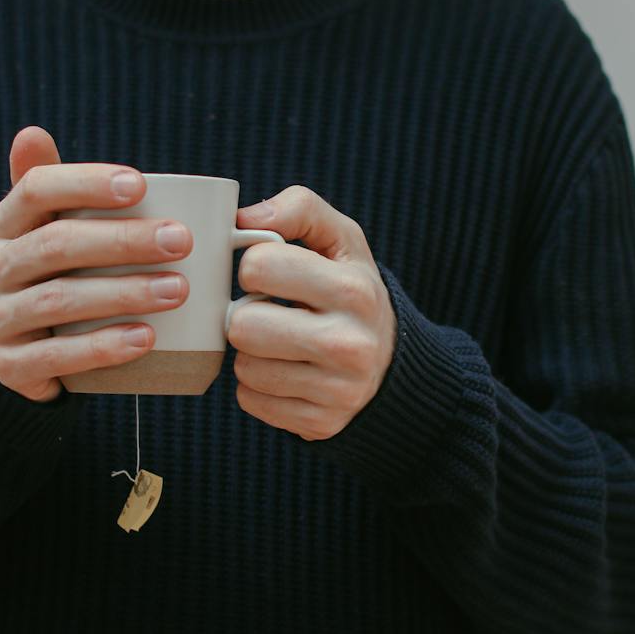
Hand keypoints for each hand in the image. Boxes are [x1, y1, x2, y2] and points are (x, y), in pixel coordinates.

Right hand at [0, 127, 192, 402]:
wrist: (22, 352)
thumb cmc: (53, 275)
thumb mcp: (48, 229)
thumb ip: (55, 187)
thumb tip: (32, 133)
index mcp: (2, 225)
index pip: (35, 189)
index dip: (86, 183)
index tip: (141, 185)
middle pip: (57, 245)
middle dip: (124, 241)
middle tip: (180, 241)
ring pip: (59, 301)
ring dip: (123, 293)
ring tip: (177, 290)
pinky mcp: (9, 366)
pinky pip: (56, 357)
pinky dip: (103, 347)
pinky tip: (145, 338)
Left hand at [228, 185, 396, 440]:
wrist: (392, 363)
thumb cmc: (351, 291)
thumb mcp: (342, 240)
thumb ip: (299, 209)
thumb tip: (243, 218)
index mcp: (353, 289)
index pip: (258, 266)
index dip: (254, 267)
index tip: (270, 276)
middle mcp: (350, 344)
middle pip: (242, 325)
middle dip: (245, 315)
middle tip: (268, 313)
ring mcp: (337, 390)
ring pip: (244, 367)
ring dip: (250, 353)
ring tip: (279, 344)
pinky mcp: (320, 424)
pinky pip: (250, 401)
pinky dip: (258, 387)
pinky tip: (285, 372)